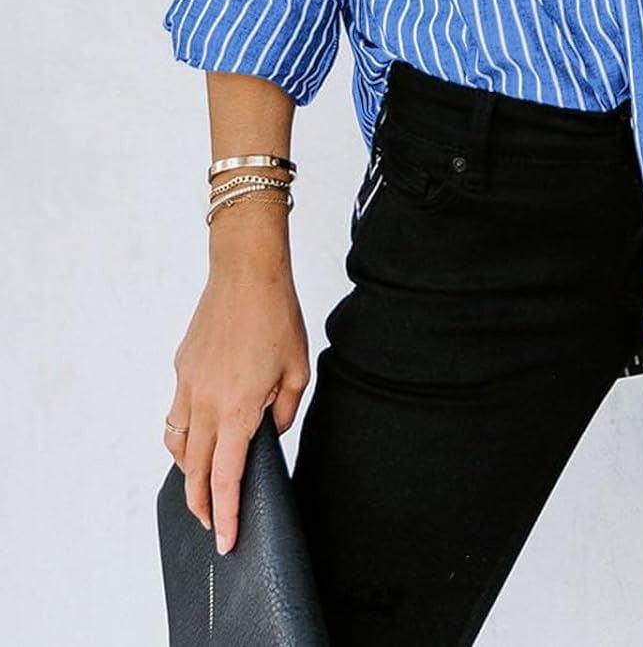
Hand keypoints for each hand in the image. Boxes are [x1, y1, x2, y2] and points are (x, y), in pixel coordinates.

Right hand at [163, 256, 310, 553]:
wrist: (246, 271)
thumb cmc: (277, 316)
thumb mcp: (297, 369)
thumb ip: (285, 411)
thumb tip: (270, 434)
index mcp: (238, 407)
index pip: (225, 476)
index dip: (224, 513)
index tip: (224, 540)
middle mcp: (206, 401)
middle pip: (194, 470)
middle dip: (200, 504)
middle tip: (211, 523)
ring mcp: (188, 384)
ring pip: (178, 444)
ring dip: (188, 471)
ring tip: (202, 485)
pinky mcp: (181, 368)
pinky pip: (177, 413)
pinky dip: (185, 434)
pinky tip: (202, 433)